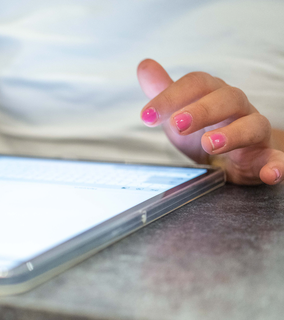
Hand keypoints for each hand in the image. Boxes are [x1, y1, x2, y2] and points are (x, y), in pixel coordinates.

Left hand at [137, 59, 283, 184]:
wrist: (231, 158)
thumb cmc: (204, 129)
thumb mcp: (178, 113)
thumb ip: (163, 92)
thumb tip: (144, 65)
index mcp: (213, 93)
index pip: (196, 84)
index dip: (171, 96)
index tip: (147, 116)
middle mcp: (238, 107)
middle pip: (226, 99)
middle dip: (201, 111)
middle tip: (177, 125)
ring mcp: (255, 131)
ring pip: (253, 125)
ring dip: (233, 134)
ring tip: (209, 144)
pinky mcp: (266, 156)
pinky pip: (277, 158)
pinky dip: (278, 165)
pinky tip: (270, 174)